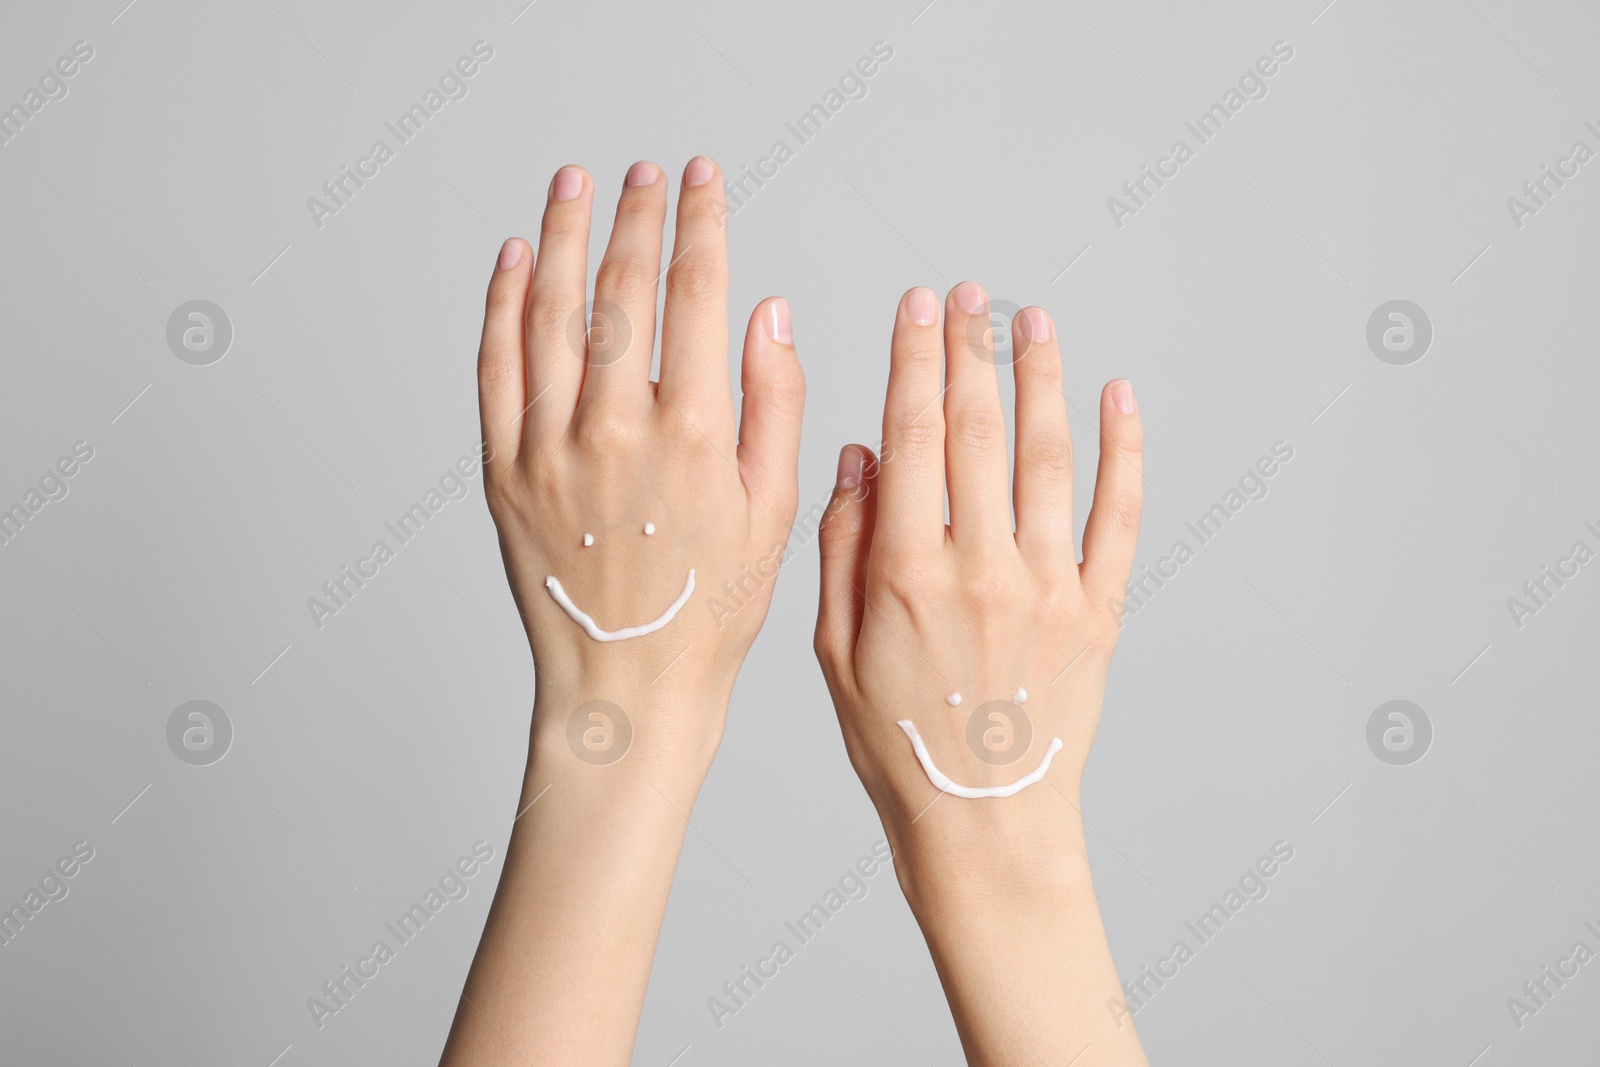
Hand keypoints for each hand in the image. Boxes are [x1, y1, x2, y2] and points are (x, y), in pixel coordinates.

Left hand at [477, 156, 804, 767]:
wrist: (625, 688)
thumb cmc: (707, 613)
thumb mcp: (775, 511)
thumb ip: (777, 402)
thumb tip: (771, 313)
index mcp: (693, 435)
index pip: (696, 292)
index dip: (699, 221)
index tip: (702, 179)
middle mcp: (614, 429)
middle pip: (620, 287)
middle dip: (635, 213)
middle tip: (643, 171)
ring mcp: (549, 448)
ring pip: (551, 312)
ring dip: (563, 236)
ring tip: (574, 186)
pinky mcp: (503, 472)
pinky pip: (496, 368)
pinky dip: (503, 305)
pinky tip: (516, 263)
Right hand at [813, 283, 1147, 1065]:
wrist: (985, 827)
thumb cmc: (899, 747)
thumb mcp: (835, 653)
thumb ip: (844, 549)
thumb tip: (861, 456)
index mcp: (907, 573)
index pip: (912, 437)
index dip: (914, 361)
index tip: (917, 306)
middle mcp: (983, 568)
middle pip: (978, 431)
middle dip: (971, 351)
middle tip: (970, 293)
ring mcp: (1049, 587)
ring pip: (1049, 458)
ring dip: (1041, 380)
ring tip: (1033, 320)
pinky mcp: (1099, 613)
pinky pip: (1118, 517)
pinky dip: (1124, 452)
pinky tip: (1118, 398)